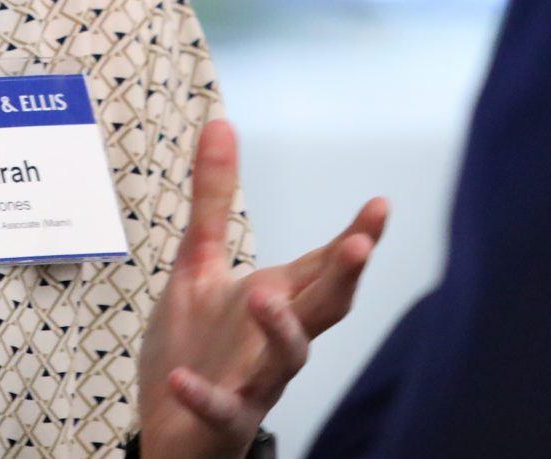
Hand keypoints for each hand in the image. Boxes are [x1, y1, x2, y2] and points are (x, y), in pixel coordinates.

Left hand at [135, 119, 389, 458]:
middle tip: (360, 243)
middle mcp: (276, 338)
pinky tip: (184, 381)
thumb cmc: (197, 346)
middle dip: (344, 276)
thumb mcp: (198, 264)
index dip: (354, 238)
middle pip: (323, 307)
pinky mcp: (223, 417)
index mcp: (277, 297)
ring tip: (263, 295)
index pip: (325, 265)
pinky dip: (205, 394)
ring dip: (281, 329)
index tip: (379, 206)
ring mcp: (255, 380)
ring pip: (287, 358)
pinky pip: (221, 407)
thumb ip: (213, 199)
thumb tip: (221, 122)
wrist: (171, 429)